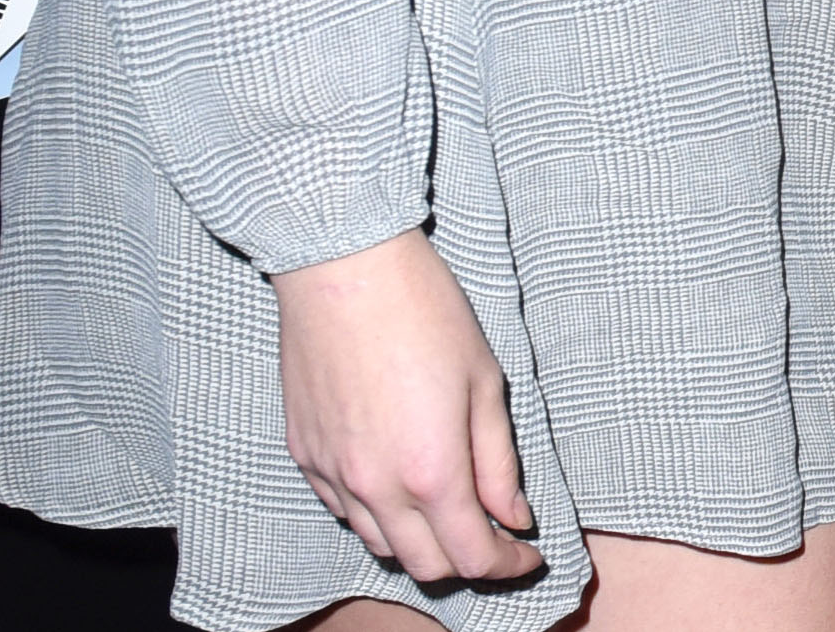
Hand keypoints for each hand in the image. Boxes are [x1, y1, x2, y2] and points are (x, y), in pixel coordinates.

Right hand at [274, 229, 543, 582]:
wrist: (344, 269)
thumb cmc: (425, 313)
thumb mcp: (484, 382)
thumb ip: (498, 461)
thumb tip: (515, 516)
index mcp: (430, 471)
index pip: (473, 556)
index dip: (508, 564)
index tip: (528, 552)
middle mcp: (376, 489)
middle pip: (426, 566)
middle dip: (467, 561)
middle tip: (495, 534)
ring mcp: (334, 477)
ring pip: (381, 545)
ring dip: (420, 542)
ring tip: (449, 508)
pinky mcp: (305, 457)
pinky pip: (345, 511)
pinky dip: (378, 515)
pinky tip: (399, 482)